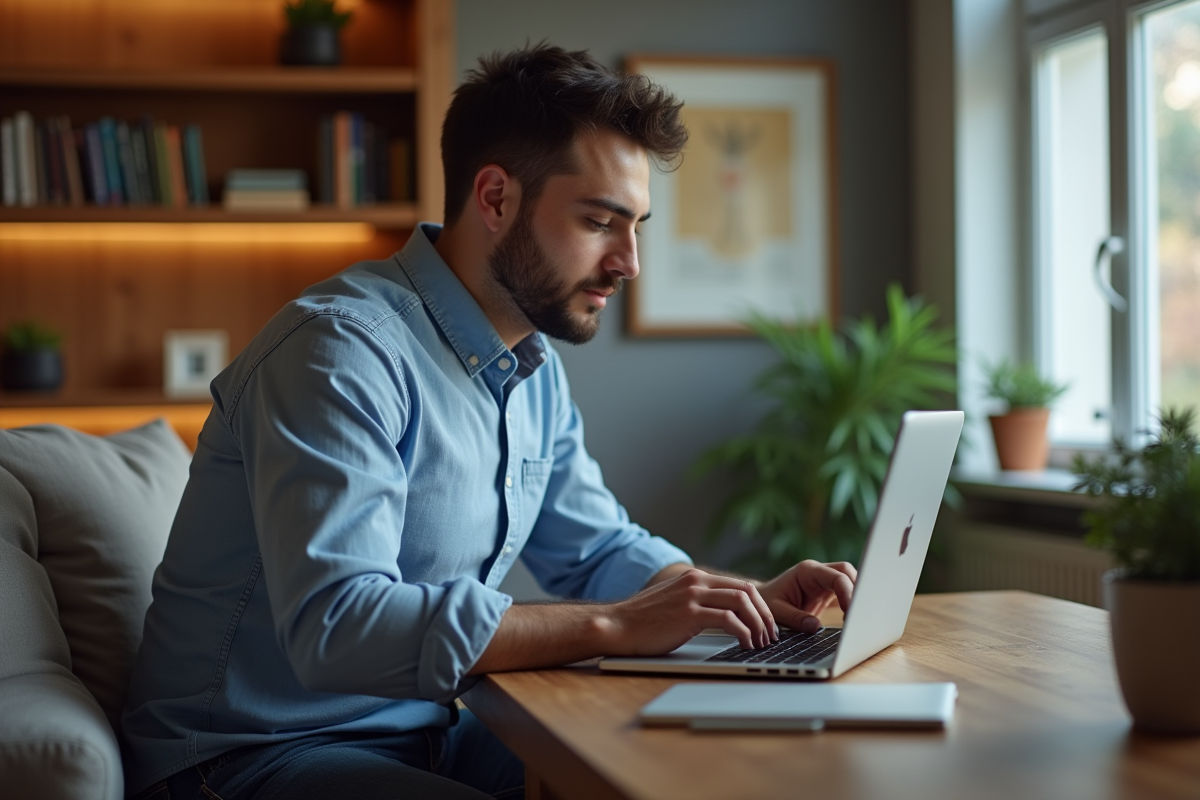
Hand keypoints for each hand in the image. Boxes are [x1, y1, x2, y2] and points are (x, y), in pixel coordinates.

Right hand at [601, 568, 776, 655]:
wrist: (617, 625)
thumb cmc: (644, 621)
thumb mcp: (675, 602)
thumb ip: (697, 601)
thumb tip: (723, 615)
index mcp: (695, 578)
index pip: (740, 585)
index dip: (759, 605)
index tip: (766, 623)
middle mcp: (696, 582)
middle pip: (747, 592)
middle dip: (765, 614)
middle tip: (770, 635)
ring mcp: (692, 596)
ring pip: (742, 604)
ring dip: (758, 625)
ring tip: (760, 642)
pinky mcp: (689, 614)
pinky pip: (729, 621)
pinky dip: (744, 633)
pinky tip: (745, 644)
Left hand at [757, 560, 856, 633]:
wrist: (759, 601)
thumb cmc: (766, 602)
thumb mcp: (776, 611)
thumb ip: (795, 618)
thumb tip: (816, 626)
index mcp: (807, 571)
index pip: (836, 576)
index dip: (848, 592)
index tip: (851, 612)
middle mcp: (818, 572)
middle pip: (847, 572)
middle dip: (857, 590)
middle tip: (858, 615)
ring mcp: (823, 581)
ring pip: (849, 580)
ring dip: (856, 596)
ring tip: (855, 619)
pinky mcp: (826, 592)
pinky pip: (845, 592)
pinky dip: (850, 603)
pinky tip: (850, 619)